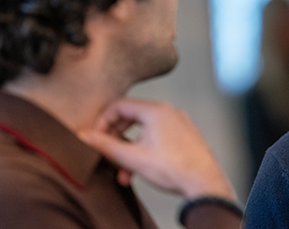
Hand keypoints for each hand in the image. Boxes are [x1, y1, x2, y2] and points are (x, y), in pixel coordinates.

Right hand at [78, 98, 235, 200]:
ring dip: (130, 148)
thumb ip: (105, 145)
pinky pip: (158, 136)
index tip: (95, 137)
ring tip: (123, 171)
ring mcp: (179, 123)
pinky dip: (145, 149)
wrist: (203, 183)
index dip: (102, 121)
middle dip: (115, 137)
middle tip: (105, 152)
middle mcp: (169, 112)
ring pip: (145, 130)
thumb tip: (84, 136)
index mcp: (156, 111)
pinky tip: (140, 168)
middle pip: (131, 117)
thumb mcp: (132, 157)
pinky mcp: (185, 136)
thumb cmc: (173, 168)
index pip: (119, 105)